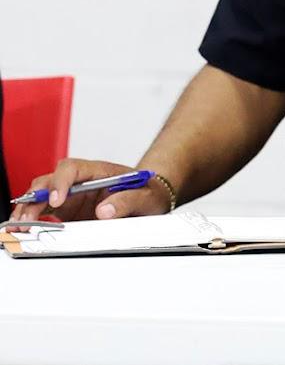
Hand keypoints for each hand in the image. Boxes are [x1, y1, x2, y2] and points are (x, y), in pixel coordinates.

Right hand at [8, 159, 171, 221]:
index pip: (72, 168)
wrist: (151, 199)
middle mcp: (81, 181)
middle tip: (28, 218)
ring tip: (20, 225)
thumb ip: (128, 201)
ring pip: (41, 195)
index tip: (58, 200)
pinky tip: (24, 227)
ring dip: (28, 208)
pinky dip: (32, 217)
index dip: (61, 182)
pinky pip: (44, 210)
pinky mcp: (68, 209)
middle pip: (50, 181)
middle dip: (36, 198)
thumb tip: (105, 212)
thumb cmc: (148, 193)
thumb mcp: (147, 197)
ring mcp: (72, 195)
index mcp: (99, 171)